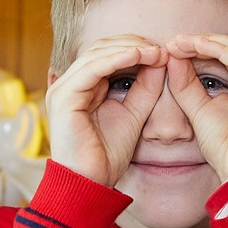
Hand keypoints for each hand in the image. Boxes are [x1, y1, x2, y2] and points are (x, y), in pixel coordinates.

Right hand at [46, 34, 167, 186]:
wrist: (90, 183)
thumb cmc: (107, 154)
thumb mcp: (134, 113)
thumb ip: (145, 87)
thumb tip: (160, 59)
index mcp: (82, 86)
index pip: (107, 53)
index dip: (136, 48)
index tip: (163, 52)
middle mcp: (70, 83)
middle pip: (101, 48)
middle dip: (134, 43)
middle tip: (161, 48)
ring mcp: (63, 88)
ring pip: (97, 53)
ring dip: (129, 48)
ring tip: (154, 51)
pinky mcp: (64, 96)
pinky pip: (92, 69)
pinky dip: (116, 59)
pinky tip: (138, 55)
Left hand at [165, 33, 227, 179]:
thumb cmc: (227, 151)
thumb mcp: (199, 110)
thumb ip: (187, 85)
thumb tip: (174, 57)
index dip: (202, 48)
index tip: (174, 47)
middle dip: (202, 41)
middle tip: (174, 41)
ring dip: (206, 41)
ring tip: (180, 41)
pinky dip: (216, 49)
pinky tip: (195, 46)